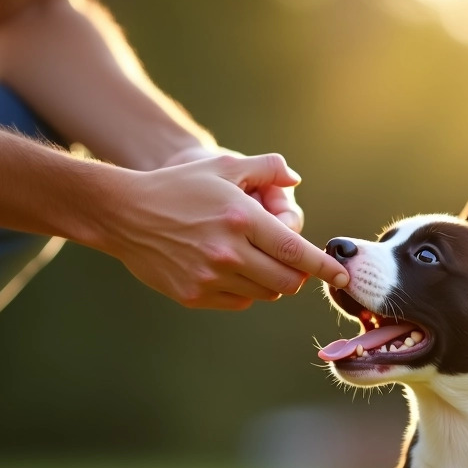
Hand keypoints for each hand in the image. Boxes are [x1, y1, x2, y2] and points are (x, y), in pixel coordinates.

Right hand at [98, 153, 346, 309]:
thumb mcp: (222, 166)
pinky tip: (234, 270)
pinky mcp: (194, 295)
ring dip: (272, 282)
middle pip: (286, 281)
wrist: (124, 214)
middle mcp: (228, 253)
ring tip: (259, 260)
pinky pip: (239, 301)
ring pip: (265, 293)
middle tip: (295, 264)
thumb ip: (266, 168)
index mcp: (241, 219)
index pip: (295, 251)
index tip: (342, 276)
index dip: (323, 267)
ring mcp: (210, 278)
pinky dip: (246, 290)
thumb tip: (295, 182)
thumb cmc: (179, 187)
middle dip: (298, 275)